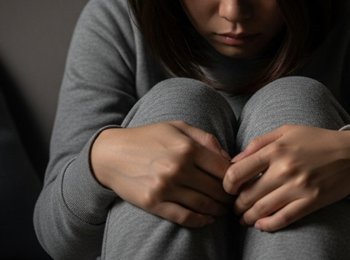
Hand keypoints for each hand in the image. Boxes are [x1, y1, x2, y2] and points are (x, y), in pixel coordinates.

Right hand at [90, 121, 232, 227]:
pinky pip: (184, 217)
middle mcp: (178, 168)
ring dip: (218, 210)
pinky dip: (200, 221)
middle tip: (234, 199)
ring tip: (223, 209)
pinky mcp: (153, 203)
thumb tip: (229, 158)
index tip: (239, 183)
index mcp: (187, 148)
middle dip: (230, 197)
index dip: (236, 178)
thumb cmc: (148, 137)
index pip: (224, 169)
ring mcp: (165, 187)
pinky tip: (207, 219)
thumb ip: (206, 139)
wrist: (110, 154)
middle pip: (216, 189)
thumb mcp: (178, 128)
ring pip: (204, 205)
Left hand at [223, 125, 349, 231]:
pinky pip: (283, 219)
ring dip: (247, 218)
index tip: (229, 188)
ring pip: (261, 210)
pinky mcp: (311, 202)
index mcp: (277, 149)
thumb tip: (235, 161)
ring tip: (244, 218)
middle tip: (235, 207)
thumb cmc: (318, 140)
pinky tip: (261, 225)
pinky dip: (267, 225)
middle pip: (247, 195)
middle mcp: (285, 169)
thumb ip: (259, 143)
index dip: (227, 184)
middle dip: (236, 205)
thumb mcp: (287, 131)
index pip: (237, 172)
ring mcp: (298, 187)